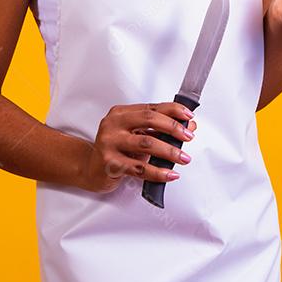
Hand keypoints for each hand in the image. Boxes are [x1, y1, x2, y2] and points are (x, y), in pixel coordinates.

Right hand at [79, 102, 197, 192]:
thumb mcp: (137, 135)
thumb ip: (160, 130)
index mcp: (121, 113)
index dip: (172, 110)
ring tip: (183, 158)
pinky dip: (158, 172)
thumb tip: (189, 126)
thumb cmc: (116, 150)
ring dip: (169, 151)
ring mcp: (110, 143)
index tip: (188, 116)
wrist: (91, 169)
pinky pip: (139, 168)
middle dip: (172, 128)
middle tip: (188, 136)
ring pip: (146, 144)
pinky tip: (170, 174)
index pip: (151, 107)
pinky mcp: (110, 163)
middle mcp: (113, 124)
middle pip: (148, 120)